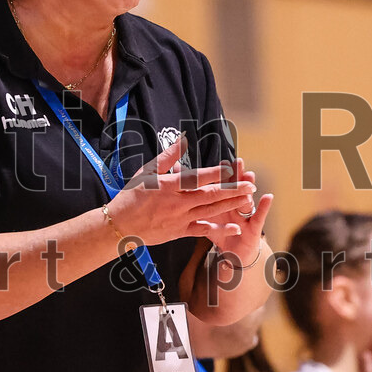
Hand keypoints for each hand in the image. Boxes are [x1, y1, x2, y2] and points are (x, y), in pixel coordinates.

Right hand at [107, 135, 255, 248]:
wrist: (120, 225)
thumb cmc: (132, 195)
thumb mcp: (147, 171)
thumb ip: (168, 157)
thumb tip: (183, 140)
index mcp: (169, 185)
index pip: (197, 177)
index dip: (215, 172)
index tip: (231, 167)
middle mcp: (177, 203)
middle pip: (210, 195)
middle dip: (232, 190)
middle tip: (250, 185)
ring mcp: (180, 219)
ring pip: (211, 211)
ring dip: (231, 206)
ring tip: (248, 200)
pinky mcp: (180, 231)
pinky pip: (204, 230)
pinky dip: (220, 228)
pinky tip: (236, 226)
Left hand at [203, 158, 272, 265]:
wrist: (235, 257)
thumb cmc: (221, 235)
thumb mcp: (206, 220)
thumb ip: (195, 206)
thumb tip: (182, 192)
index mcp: (221, 204)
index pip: (220, 187)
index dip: (219, 176)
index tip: (218, 161)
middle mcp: (234, 207)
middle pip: (234, 189)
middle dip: (235, 175)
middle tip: (236, 161)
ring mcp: (245, 216)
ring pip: (246, 199)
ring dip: (248, 187)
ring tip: (250, 175)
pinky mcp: (254, 229)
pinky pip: (259, 217)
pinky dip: (264, 207)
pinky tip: (268, 197)